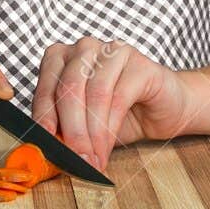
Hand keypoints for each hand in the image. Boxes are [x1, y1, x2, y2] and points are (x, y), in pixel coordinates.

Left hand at [31, 38, 191, 171]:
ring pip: (94, 93)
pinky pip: (119, 97)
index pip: (46, 88)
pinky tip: (106, 148)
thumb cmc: (121, 115)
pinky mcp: (139, 63)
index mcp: (62, 57)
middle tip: (76, 159)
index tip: (45, 147)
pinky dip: (110, 128)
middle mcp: (85, 48)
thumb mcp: (84, 124)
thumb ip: (64, 129)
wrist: (165, 110)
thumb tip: (45, 150)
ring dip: (92, 133)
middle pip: (69, 88)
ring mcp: (113, 51)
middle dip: (71, 130)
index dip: (44, 119)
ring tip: (93, 159)